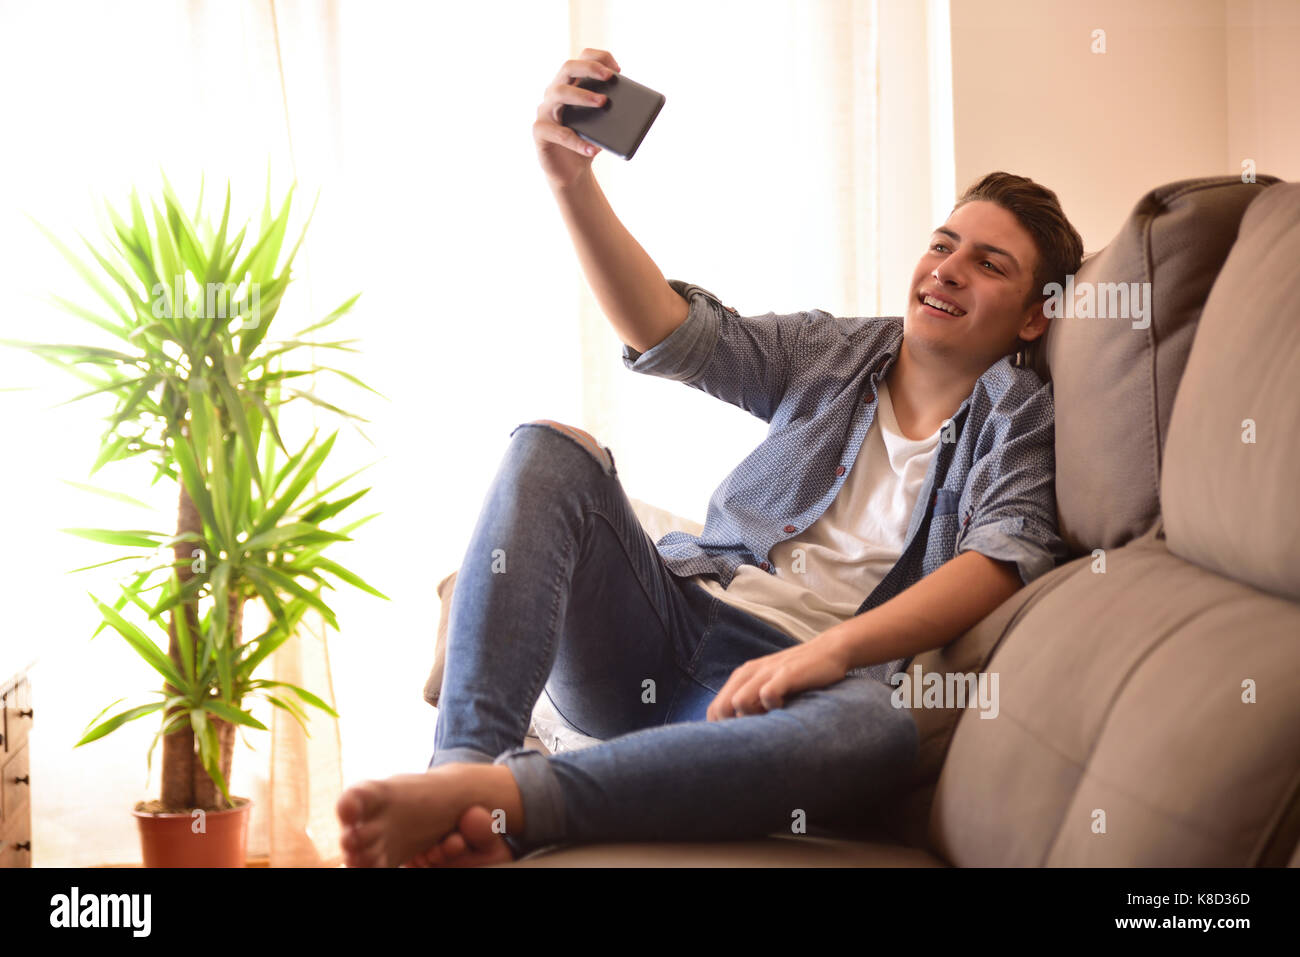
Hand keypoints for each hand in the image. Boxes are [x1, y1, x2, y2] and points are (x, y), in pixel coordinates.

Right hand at [533, 48, 621, 190]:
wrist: (571, 172)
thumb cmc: (588, 142)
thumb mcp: (602, 124)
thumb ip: (611, 111)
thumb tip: (630, 106)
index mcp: (570, 85)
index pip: (581, 58)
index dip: (599, 58)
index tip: (618, 69)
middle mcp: (555, 92)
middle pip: (568, 67)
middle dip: (589, 68)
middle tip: (609, 77)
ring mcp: (545, 110)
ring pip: (559, 93)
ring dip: (582, 95)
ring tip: (603, 102)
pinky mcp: (540, 132)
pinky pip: (557, 132)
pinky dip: (576, 141)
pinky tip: (593, 149)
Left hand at [705, 633, 851, 720]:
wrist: (828, 651)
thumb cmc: (798, 675)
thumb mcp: (769, 685)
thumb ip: (753, 701)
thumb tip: (740, 733)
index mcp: (741, 677)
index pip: (714, 708)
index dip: (720, 730)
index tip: (738, 742)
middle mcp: (749, 673)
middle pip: (721, 708)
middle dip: (733, 728)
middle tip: (756, 734)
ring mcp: (766, 672)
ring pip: (738, 702)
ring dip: (752, 717)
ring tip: (770, 718)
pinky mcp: (785, 674)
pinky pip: (767, 695)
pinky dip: (773, 707)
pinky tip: (785, 708)